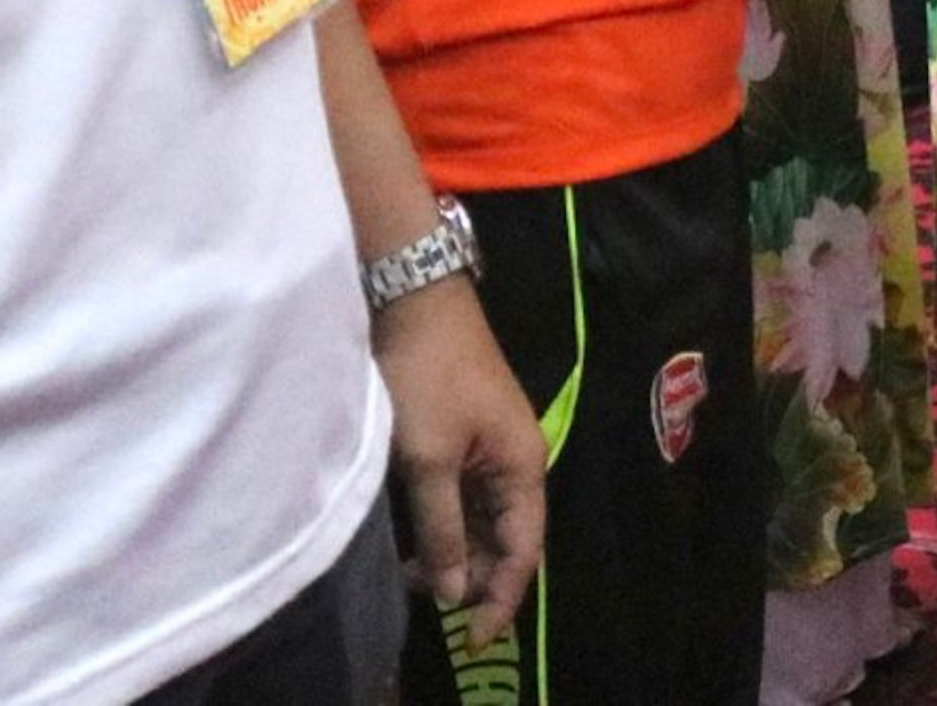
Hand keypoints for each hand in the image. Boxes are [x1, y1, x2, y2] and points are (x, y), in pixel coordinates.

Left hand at [370, 282, 544, 646]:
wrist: (413, 298)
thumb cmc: (427, 377)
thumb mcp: (429, 459)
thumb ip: (444, 528)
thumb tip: (454, 590)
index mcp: (523, 466)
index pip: (524, 551)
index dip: (500, 598)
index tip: (471, 639)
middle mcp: (516, 461)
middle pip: (506, 538)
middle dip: (473, 576)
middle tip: (425, 601)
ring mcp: (491, 447)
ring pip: (482, 519)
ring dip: (454, 550)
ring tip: (412, 574)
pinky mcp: (465, 435)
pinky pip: (463, 496)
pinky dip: (443, 523)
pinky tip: (414, 538)